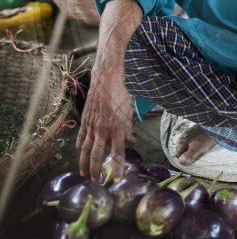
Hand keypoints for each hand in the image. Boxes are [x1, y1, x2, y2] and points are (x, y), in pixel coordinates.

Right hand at [76, 62, 135, 182]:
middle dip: (96, 171)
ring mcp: (92, 126)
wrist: (105, 81)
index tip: (117, 181)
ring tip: (84, 174)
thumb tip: (131, 142)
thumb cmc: (120, 95)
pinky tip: (79, 152)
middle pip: (97, 156)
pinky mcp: (85, 120)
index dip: (118, 168)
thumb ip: (128, 129)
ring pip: (86, 150)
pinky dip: (80, 146)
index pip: (117, 153)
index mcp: (117, 128)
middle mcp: (103, 129)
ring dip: (84, 164)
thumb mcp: (129, 112)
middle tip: (96, 182)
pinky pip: (81, 137)